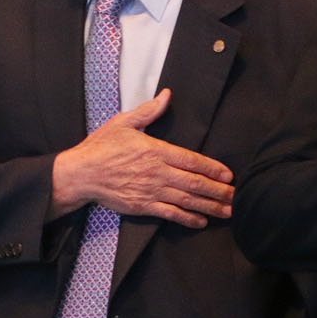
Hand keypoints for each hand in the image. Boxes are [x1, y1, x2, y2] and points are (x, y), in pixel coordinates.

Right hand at [50, 89, 234, 227]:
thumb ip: (148, 111)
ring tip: (228, 211)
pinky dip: (187, 218)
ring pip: (187, 200)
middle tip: (237, 196)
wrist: (79, 174)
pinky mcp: (141, 205)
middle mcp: (156, 172)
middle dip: (219, 191)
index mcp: (155, 151)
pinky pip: (170, 214)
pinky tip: (201, 221)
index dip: (213, 168)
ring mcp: (150, 190)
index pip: (192, 160)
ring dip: (210, 206)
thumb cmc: (99, 148)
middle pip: (195, 182)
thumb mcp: (122, 123)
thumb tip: (166, 96)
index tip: (228, 175)